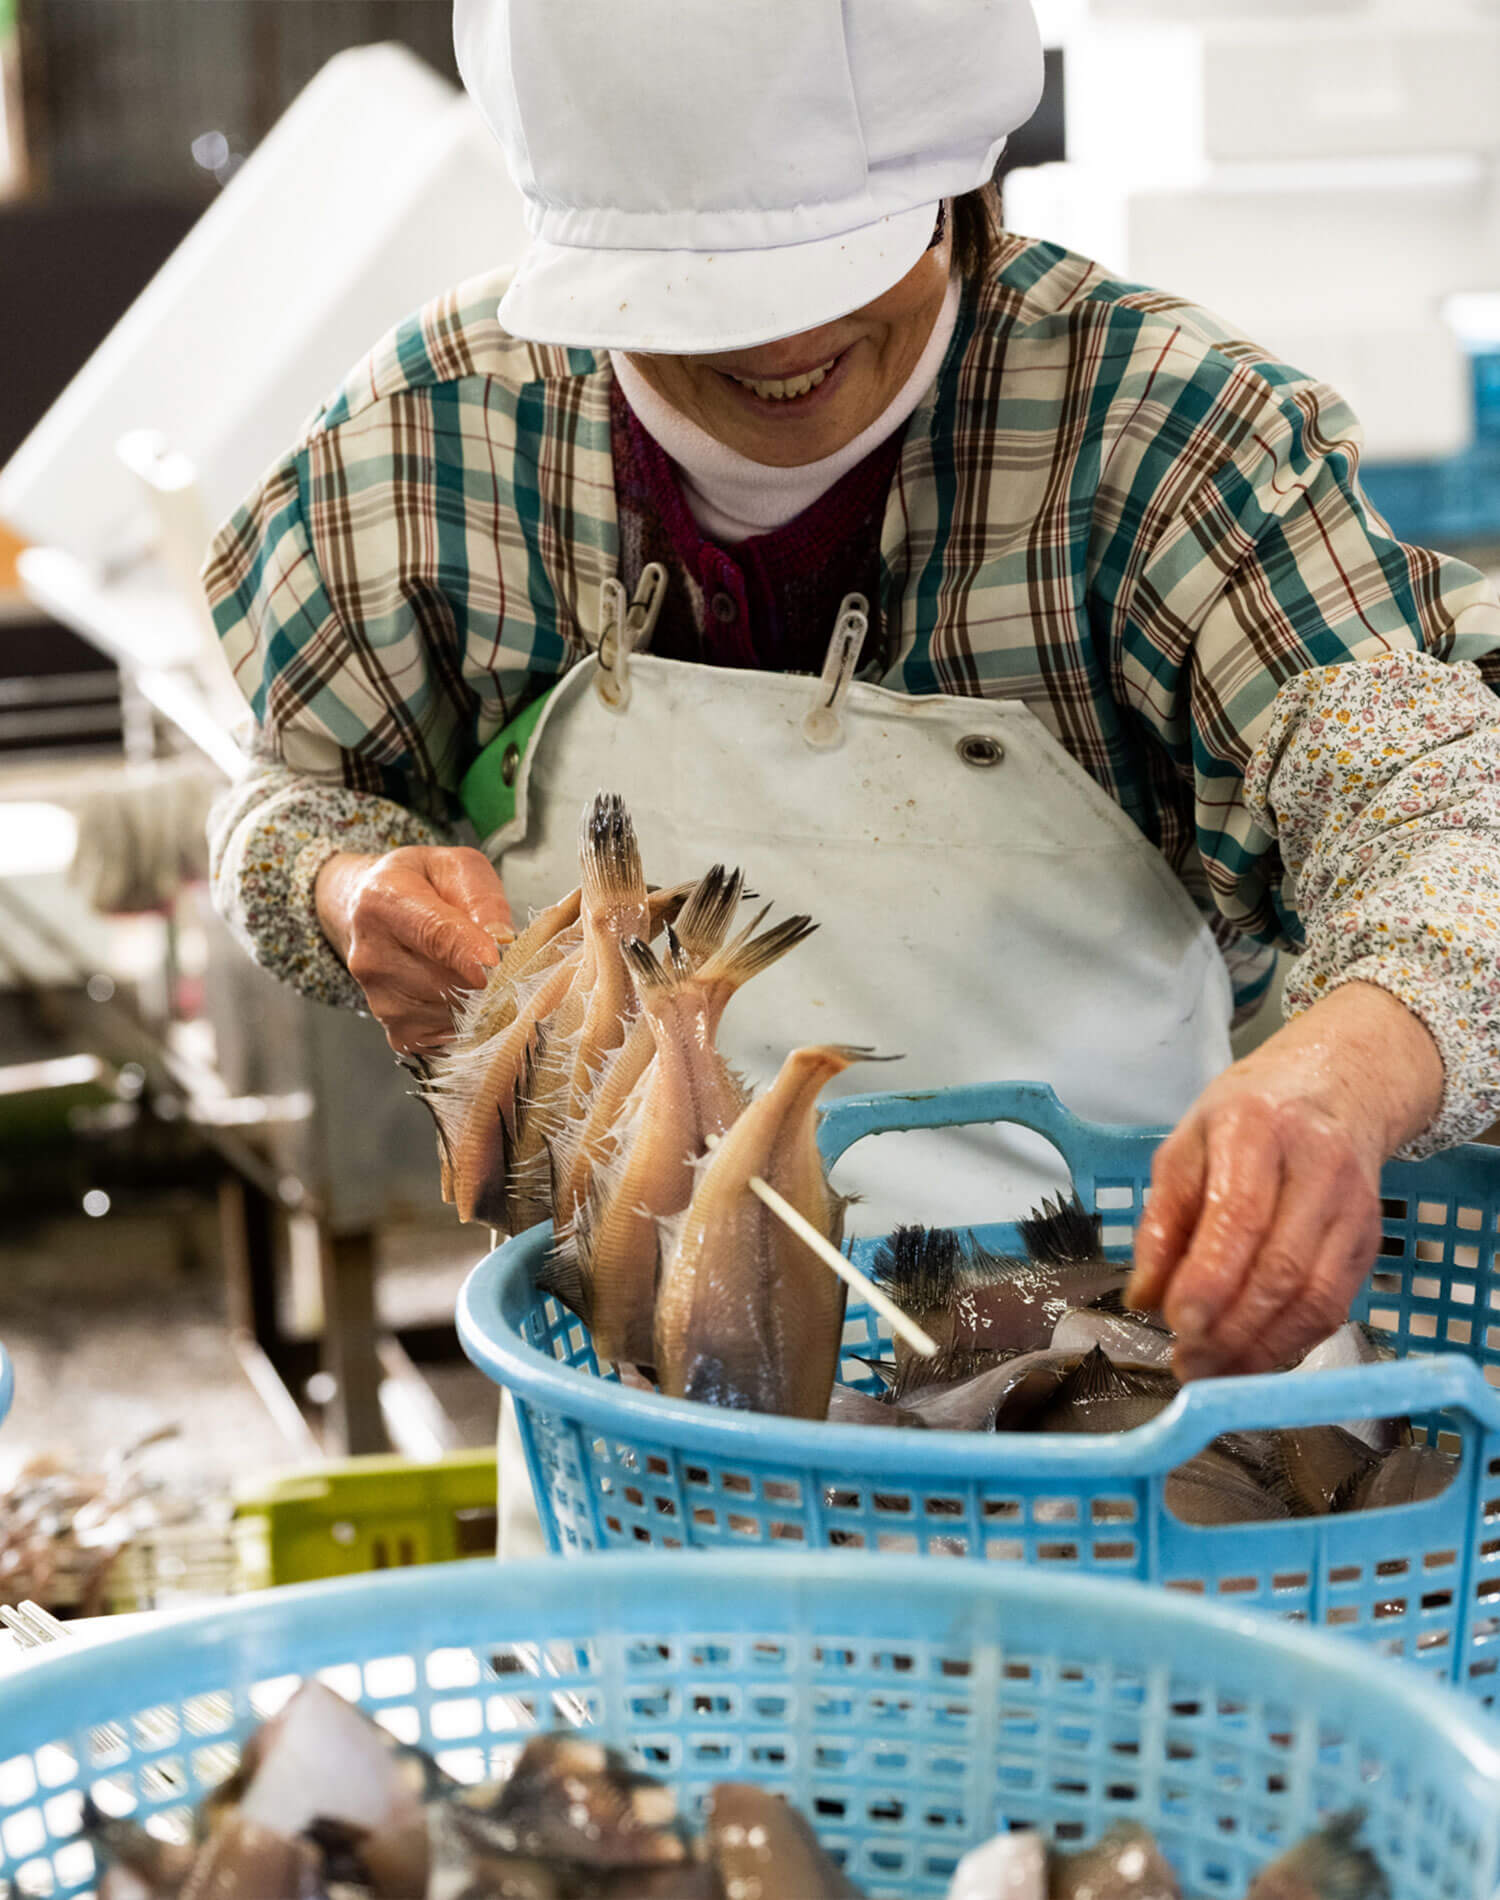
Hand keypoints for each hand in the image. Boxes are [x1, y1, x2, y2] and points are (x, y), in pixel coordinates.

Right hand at [315, 846, 512, 1055]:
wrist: (369, 912)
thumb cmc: (421, 885)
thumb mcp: (456, 867)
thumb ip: (482, 896)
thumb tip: (502, 939)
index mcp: (384, 902)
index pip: (434, 935)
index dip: (471, 951)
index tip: (497, 960)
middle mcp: (373, 957)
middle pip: (451, 982)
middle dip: (488, 974)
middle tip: (499, 956)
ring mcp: (381, 1002)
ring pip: (457, 1013)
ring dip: (480, 998)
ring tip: (472, 969)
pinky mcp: (398, 1034)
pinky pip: (453, 1038)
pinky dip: (470, 1021)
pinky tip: (462, 994)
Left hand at [1126, 982, 1443, 1380]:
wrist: (1336, 1090)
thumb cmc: (1248, 1118)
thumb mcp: (1185, 1145)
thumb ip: (1161, 1221)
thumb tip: (1144, 1297)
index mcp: (1257, 1130)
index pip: (1240, 1215)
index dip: (1211, 1278)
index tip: (1178, 1322)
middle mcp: (1317, 1168)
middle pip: (1281, 1269)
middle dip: (1230, 1329)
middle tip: (1187, 1363)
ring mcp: (1353, 1210)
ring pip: (1315, 1299)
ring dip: (1259, 1349)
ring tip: (1211, 1371)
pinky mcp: (1369, 1244)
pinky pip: (1333, 1308)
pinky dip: (1289, 1344)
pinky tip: (1250, 1358)